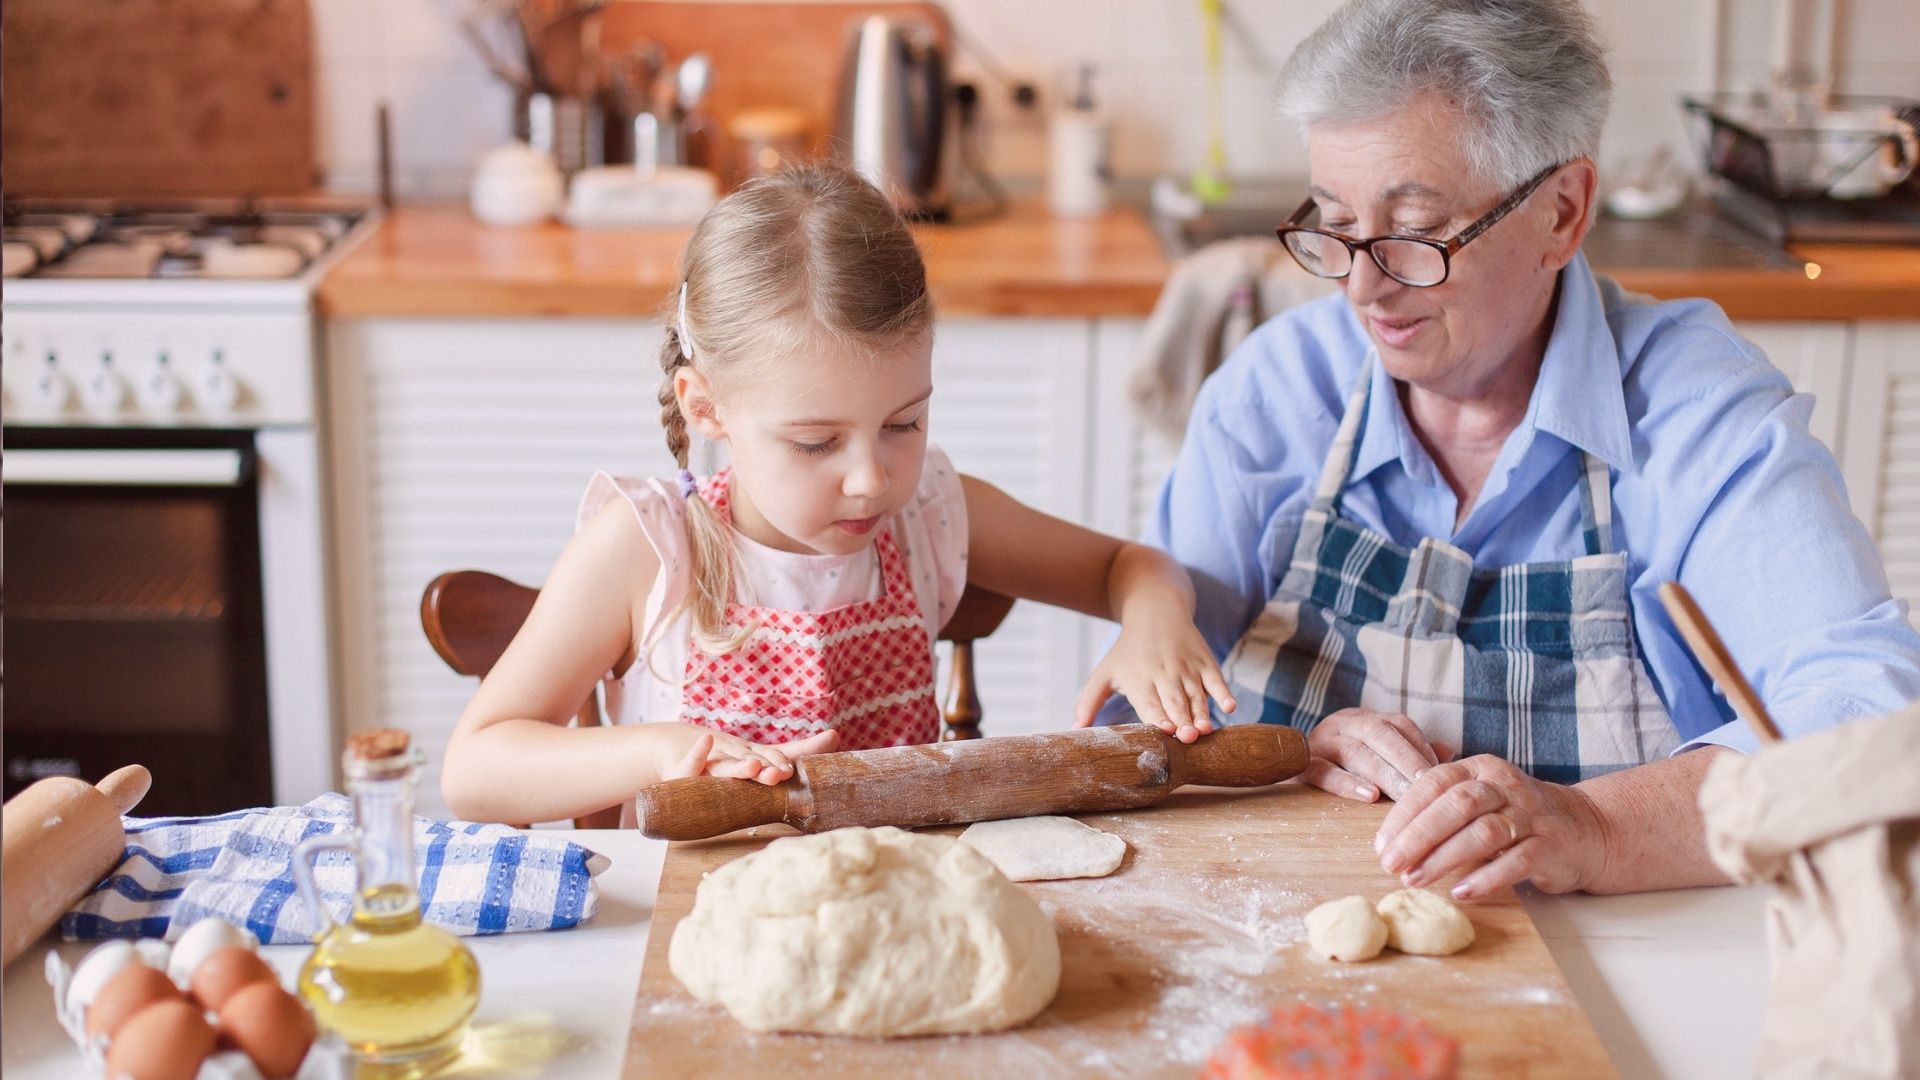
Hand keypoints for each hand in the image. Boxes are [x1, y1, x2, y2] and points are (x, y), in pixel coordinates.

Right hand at [657, 725, 838, 785]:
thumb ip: (796, 750)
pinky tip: (703, 742)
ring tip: (753, 766)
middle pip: (753, 760)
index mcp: (753, 755)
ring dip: (740, 765)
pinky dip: (696, 755)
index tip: (790, 770)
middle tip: (781, 773)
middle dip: (767, 766)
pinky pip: (690, 764)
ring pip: (727, 765)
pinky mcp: (687, 769)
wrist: (681, 749)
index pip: (773, 756)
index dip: (781, 762)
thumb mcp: (761, 755)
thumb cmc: (729, 758)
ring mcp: (711, 761)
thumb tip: (836, 735)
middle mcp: (734, 755)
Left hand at [1074, 615, 1234, 743]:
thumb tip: (1074, 730)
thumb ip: (1089, 701)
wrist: (1156, 611)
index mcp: (1138, 679)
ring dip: (1202, 712)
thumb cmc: (1127, 650)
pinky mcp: (1205, 661)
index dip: (1157, 717)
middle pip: (1174, 701)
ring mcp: (1187, 667)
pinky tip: (1230, 707)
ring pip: (1196, 695)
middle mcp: (1163, 673)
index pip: (1148, 702)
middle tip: (1188, 738)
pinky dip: (1223, 692)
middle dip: (1181, 720)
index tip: (1164, 732)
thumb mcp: (1104, 672)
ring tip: (1206, 731)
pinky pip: (1216, 679)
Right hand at [1299, 708, 1453, 801]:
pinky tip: (1370, 796)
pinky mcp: (1301, 765)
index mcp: (1364, 719)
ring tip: (1405, 795)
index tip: (1443, 773)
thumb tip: (1449, 751)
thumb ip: (1411, 752)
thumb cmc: (1343, 765)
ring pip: (1355, 751)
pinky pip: (1324, 772)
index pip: (1398, 725)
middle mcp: (1343, 723)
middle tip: (1428, 785)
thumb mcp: (1377, 753)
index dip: (1421, 746)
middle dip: (1407, 759)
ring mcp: (1320, 742)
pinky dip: (1348, 784)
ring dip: (1385, 774)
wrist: (1285, 764)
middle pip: (1379, 734)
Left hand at [1372, 754, 1607, 899]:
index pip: (1434, 783)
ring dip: (1444, 858)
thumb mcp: (1477, 800)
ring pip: (1483, 832)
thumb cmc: (1513, 816)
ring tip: (1415, 879)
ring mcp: (1531, 814)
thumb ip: (1439, 808)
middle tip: (1390, 863)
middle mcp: (1505, 785)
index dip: (1404, 814)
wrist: (1582, 828)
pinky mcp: (1551, 844)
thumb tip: (1389, 837)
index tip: (1381, 843)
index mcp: (1479, 769)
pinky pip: (1517, 860)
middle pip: (1456, 805)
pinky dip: (1487, 878)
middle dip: (1418, 836)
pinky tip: (1462, 892)